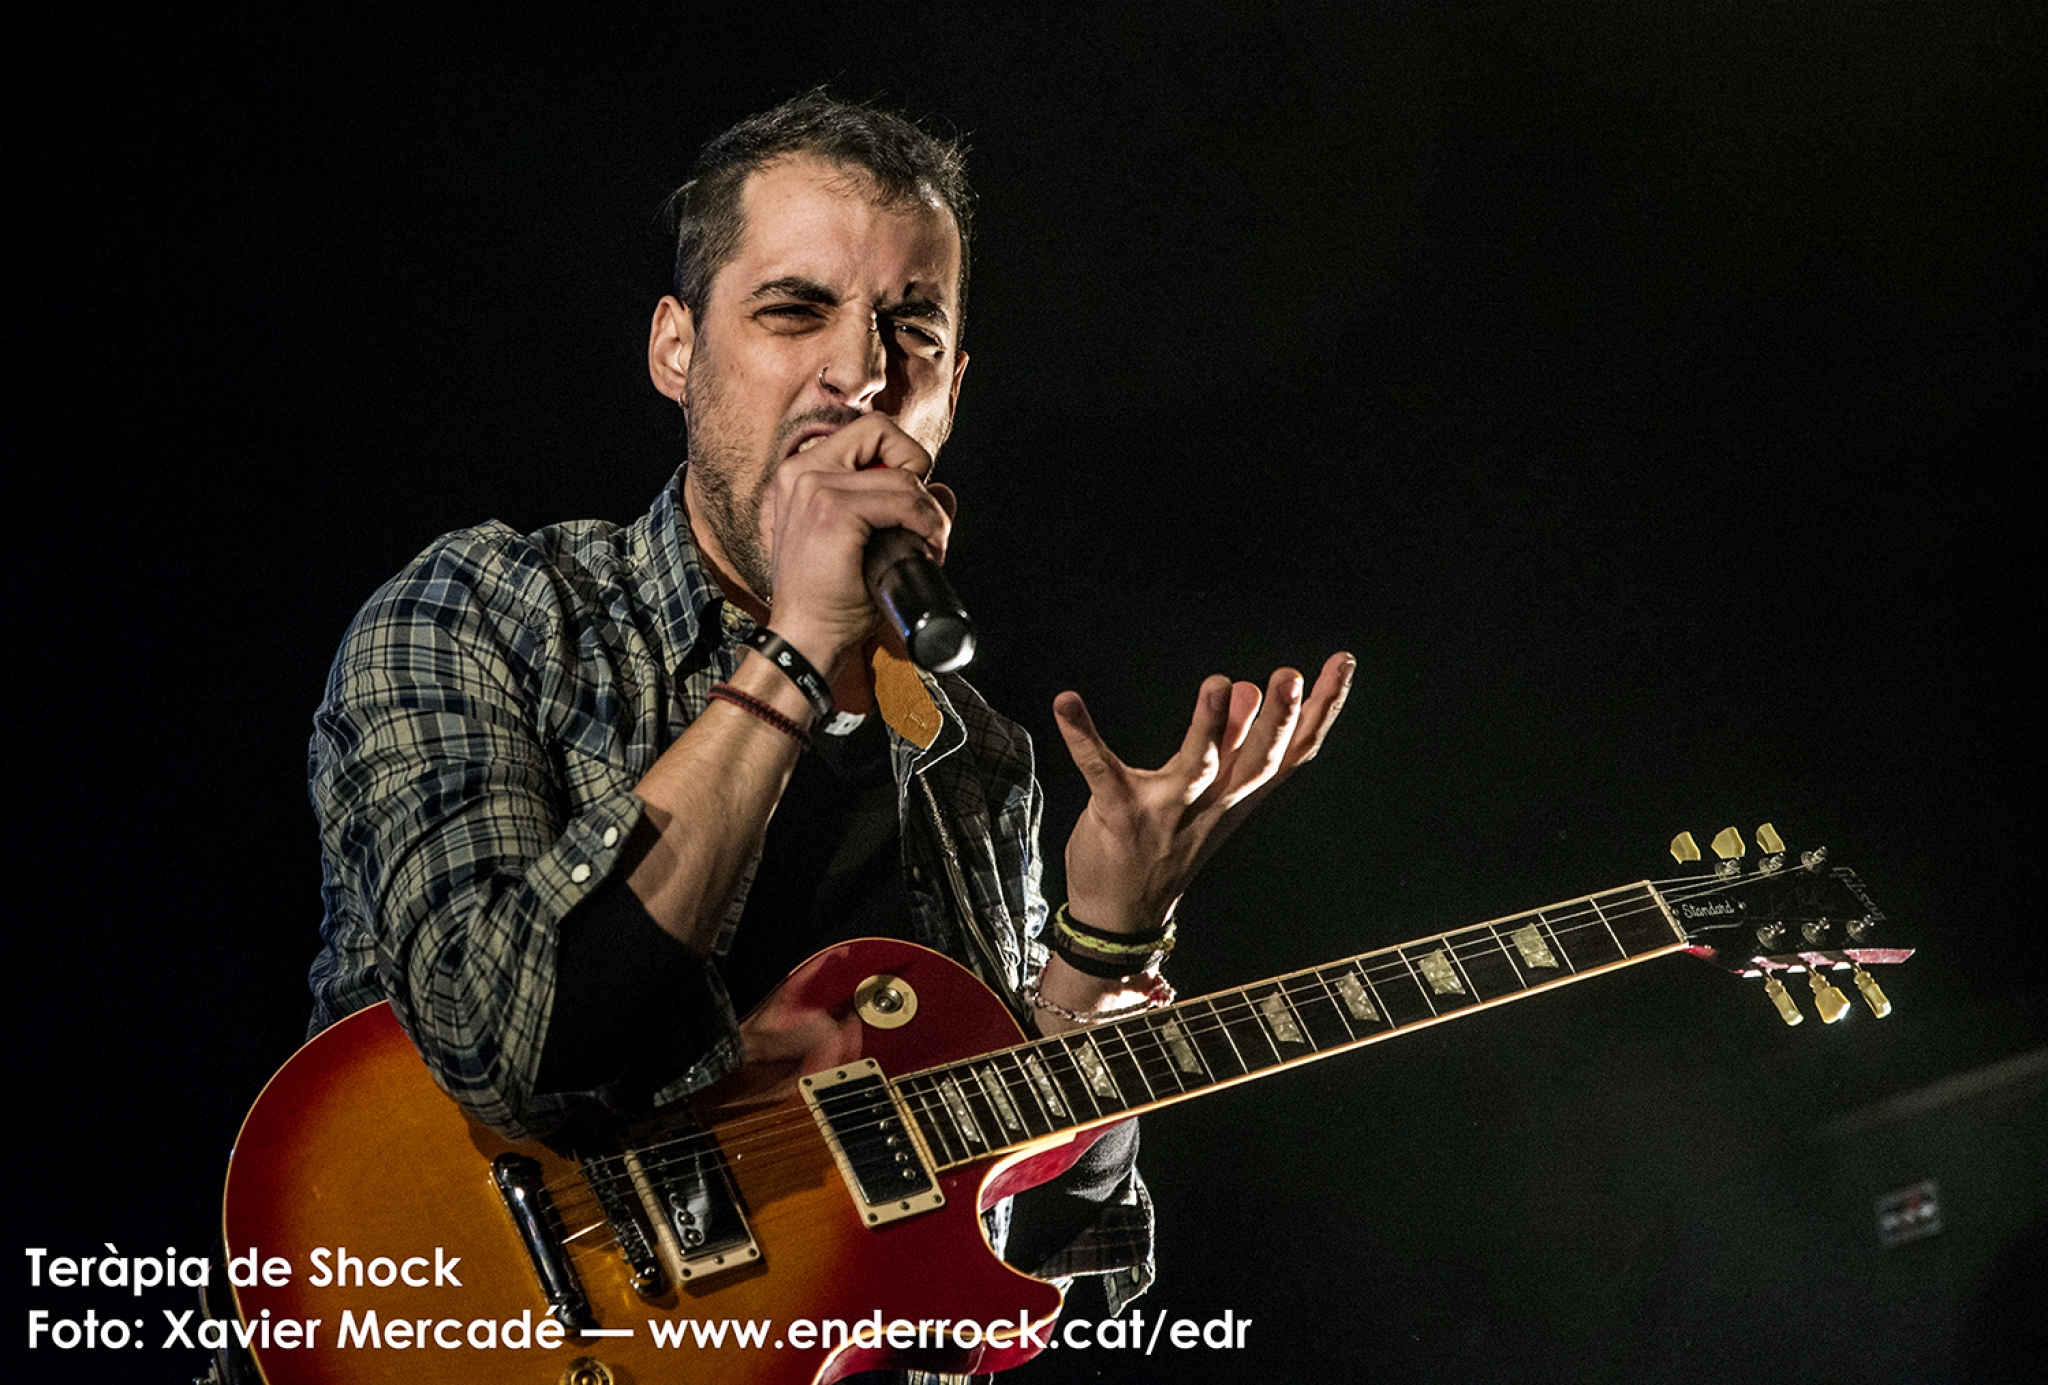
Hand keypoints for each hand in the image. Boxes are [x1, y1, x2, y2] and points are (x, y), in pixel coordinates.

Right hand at [760, 414, 955, 675]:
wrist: (805, 639)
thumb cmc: (831, 600)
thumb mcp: (863, 542)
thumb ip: (896, 508)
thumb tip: (943, 490)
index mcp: (800, 473)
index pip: (865, 432)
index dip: (898, 460)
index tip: (904, 506)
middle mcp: (800, 471)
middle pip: (880, 429)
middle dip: (914, 466)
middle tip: (918, 514)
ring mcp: (814, 487)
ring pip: (901, 473)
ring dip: (928, 511)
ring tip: (926, 544)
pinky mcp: (832, 510)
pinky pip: (904, 498)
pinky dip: (927, 523)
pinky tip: (925, 549)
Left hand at [1055, 652, 1354, 932]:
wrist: (1120, 918)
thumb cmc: (1166, 845)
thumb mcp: (1211, 798)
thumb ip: (1231, 745)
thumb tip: (1250, 687)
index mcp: (1238, 798)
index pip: (1292, 752)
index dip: (1320, 710)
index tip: (1340, 664)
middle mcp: (1212, 806)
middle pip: (1257, 763)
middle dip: (1278, 721)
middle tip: (1289, 675)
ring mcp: (1166, 812)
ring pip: (1199, 769)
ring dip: (1211, 726)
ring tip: (1219, 683)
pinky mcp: (1118, 815)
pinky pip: (1102, 770)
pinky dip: (1083, 737)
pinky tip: (1066, 703)